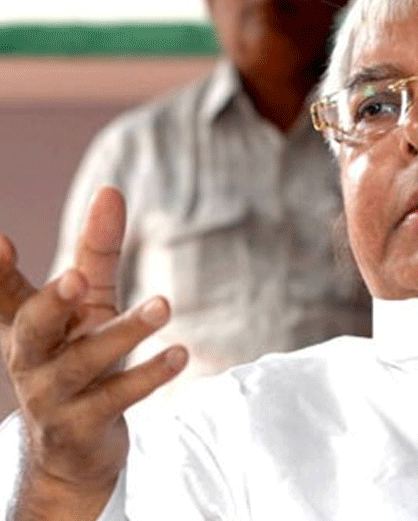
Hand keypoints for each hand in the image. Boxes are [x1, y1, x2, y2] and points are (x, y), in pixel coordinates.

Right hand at [0, 187, 187, 519]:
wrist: (73, 448)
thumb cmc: (78, 356)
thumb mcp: (88, 304)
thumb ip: (96, 252)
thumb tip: (110, 191)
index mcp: (26, 325)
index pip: (4, 294)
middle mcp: (31, 358)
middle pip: (32, 327)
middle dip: (52, 301)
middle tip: (77, 277)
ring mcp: (53, 395)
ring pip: (84, 362)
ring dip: (125, 333)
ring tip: (163, 305)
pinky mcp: (84, 425)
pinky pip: (116, 399)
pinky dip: (148, 376)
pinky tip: (179, 354)